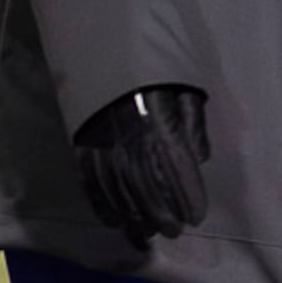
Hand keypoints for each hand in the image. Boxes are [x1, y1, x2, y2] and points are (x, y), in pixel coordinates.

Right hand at [72, 87, 213, 244]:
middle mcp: (125, 129)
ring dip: (132, 214)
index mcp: (154, 113)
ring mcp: (99, 137)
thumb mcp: (182, 85)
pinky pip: (88, 178)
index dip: (186, 193)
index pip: (173, 162)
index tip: (196, 217)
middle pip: (143, 180)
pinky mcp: (80, 142)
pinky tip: (113, 221)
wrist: (101, 48)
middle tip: (173, 232)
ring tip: (147, 234)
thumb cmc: (151, 72)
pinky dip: (100, 203)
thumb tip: (201, 156)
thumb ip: (192, 119)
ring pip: (115, 185)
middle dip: (159, 211)